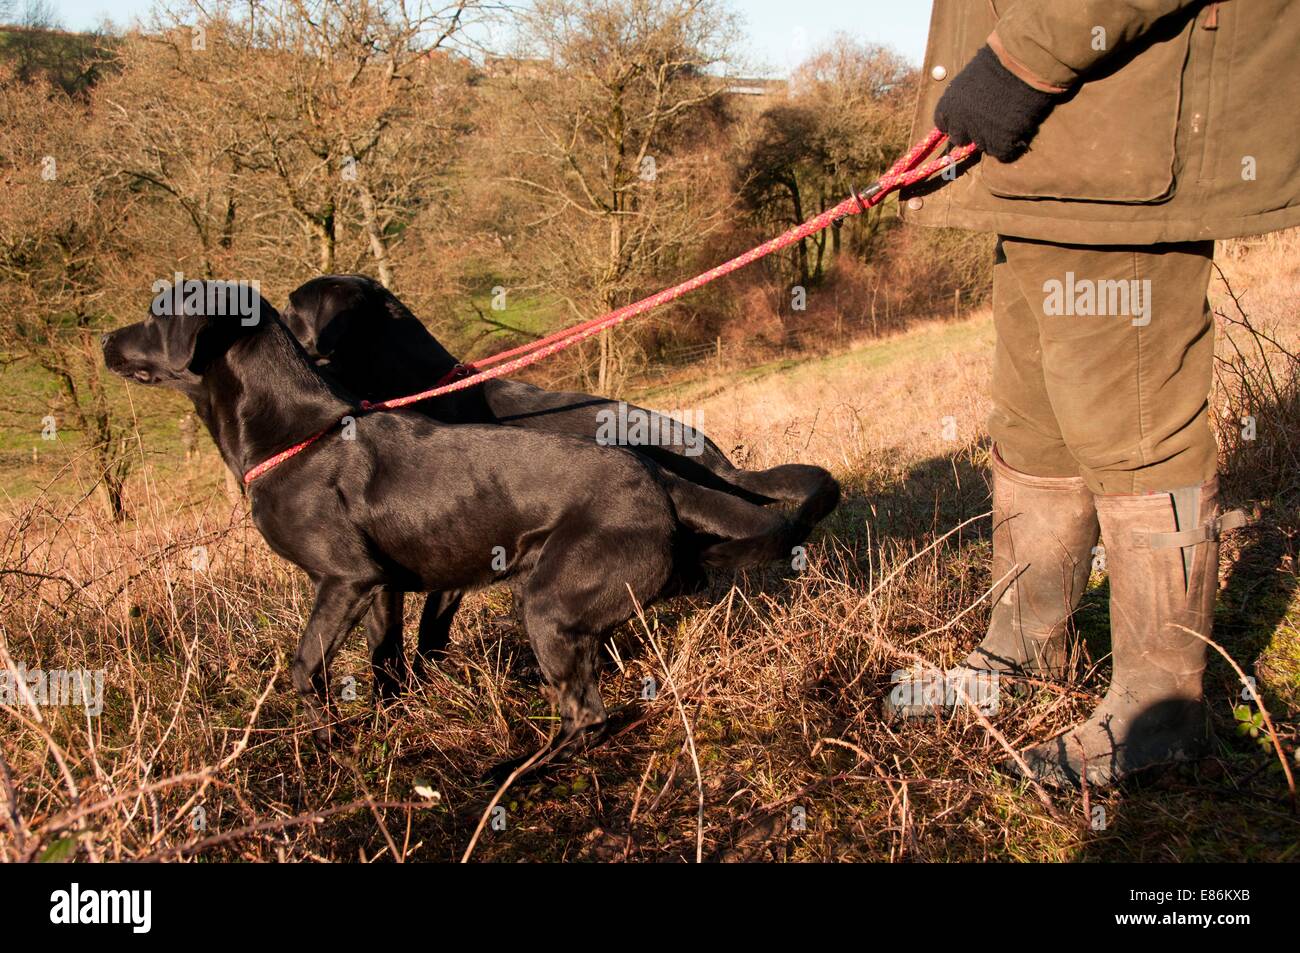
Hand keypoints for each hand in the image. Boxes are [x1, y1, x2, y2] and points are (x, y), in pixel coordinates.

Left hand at [935, 46, 1056, 162]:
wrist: (1022, 63)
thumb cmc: (998, 62)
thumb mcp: (970, 78)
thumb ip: (964, 98)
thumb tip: (965, 108)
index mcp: (948, 106)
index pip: (943, 125)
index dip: (957, 122)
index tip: (967, 119)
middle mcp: (959, 123)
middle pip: (960, 140)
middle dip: (973, 133)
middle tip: (989, 121)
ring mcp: (980, 135)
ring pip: (983, 147)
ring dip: (994, 138)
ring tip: (1008, 119)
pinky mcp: (1001, 142)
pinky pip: (1002, 153)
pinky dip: (1010, 145)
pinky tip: (1017, 129)